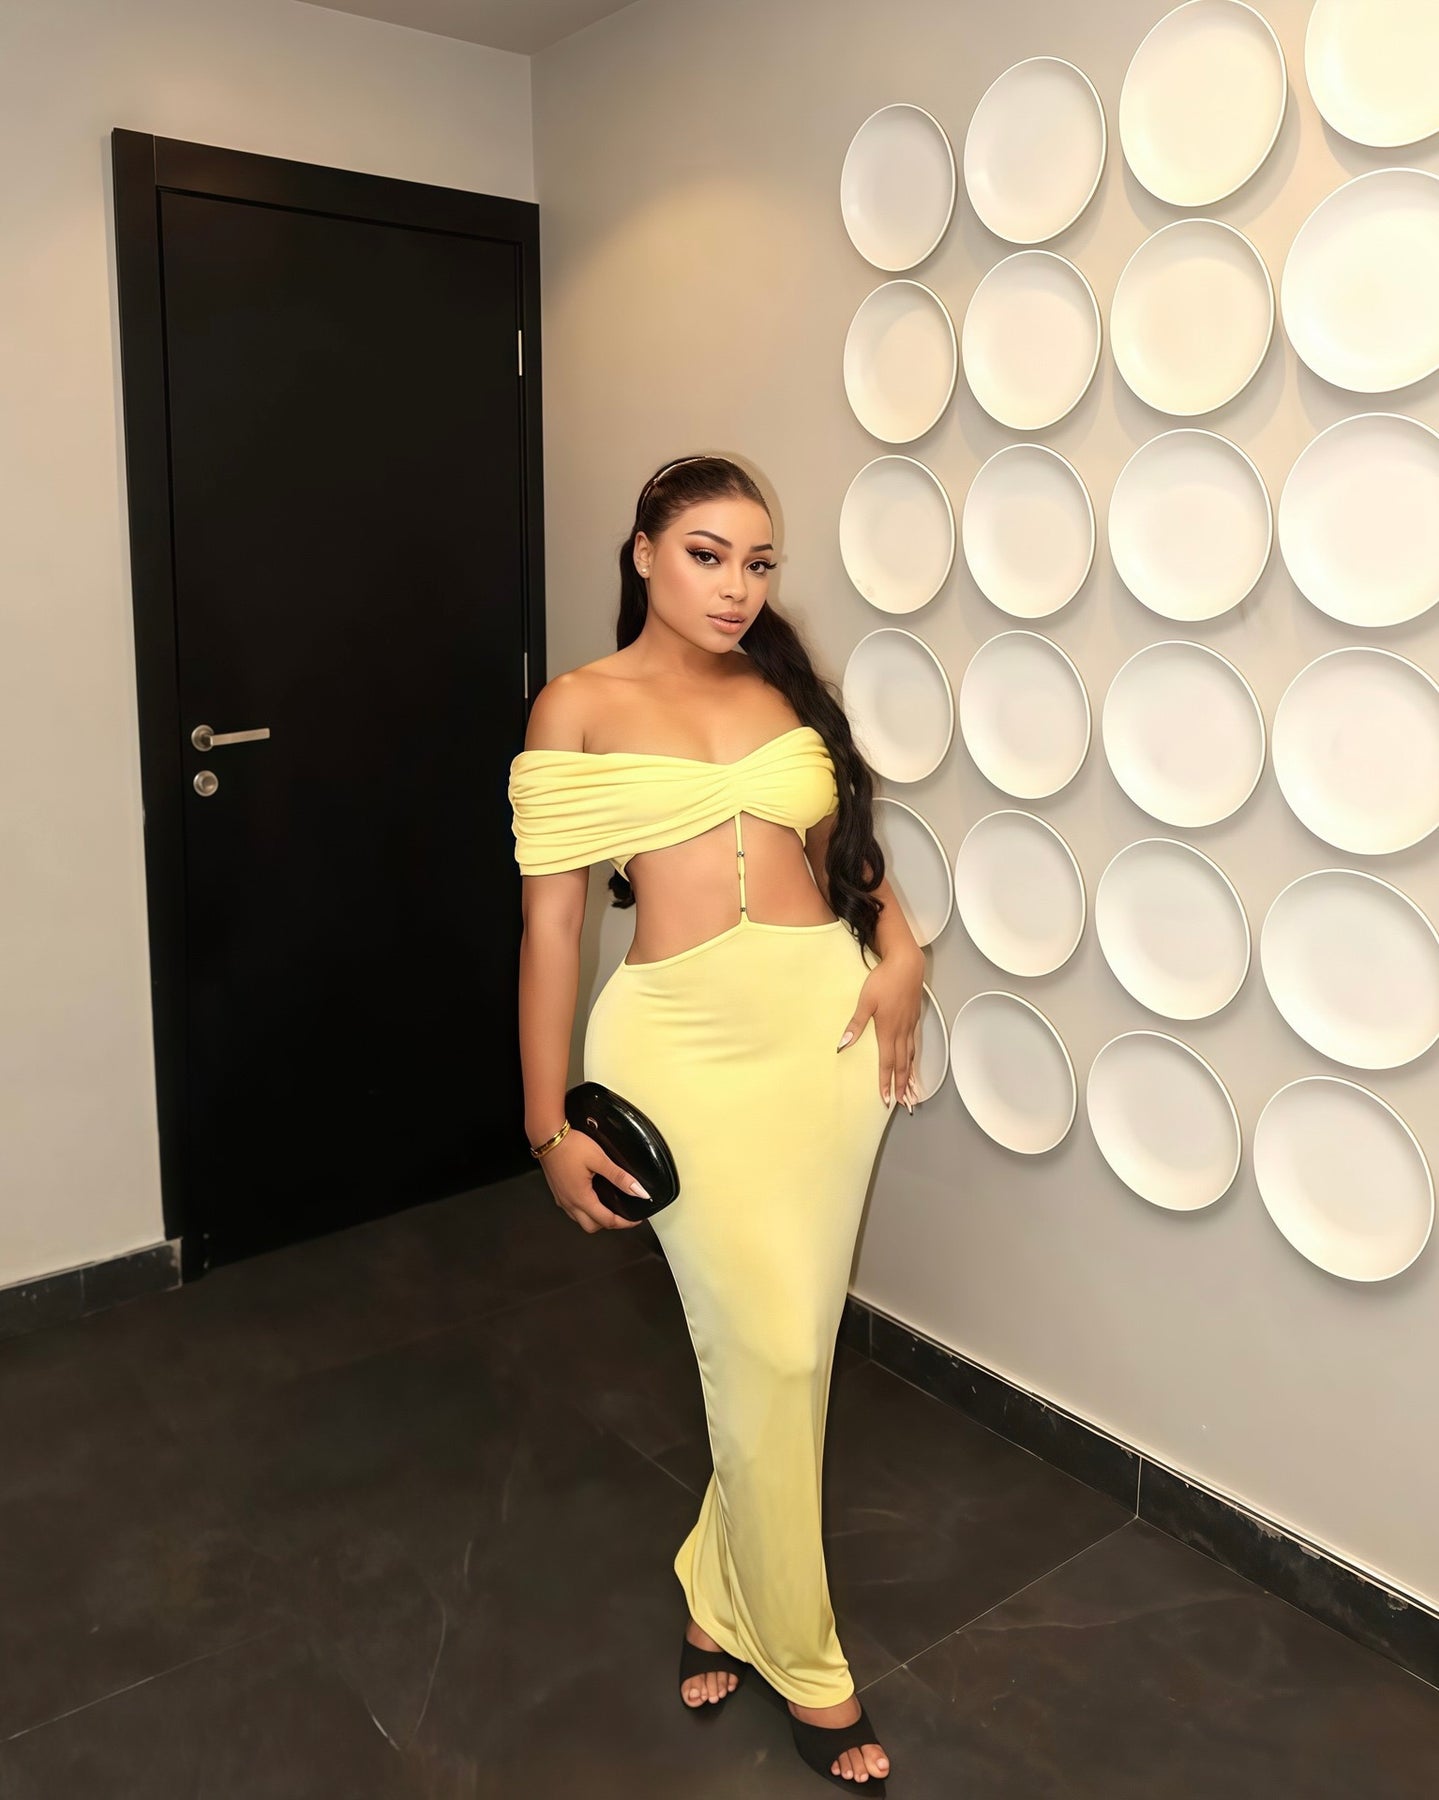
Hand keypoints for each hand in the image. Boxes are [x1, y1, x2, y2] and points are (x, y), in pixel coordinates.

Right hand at [537, 1127, 646, 1231]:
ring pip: (580, 1220)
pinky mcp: (558, 1192)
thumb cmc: (570, 1147)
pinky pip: (573, 1210)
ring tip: (609, 1207)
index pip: (607, 1221)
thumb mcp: (600, 1159)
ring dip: (596, 1219)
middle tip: (624, 1216)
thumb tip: (639, 1191)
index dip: (625, 1223)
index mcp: (581, 1198)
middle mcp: (570, 1203)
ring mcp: (562, 1199)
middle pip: (592, 1227)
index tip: (636, 1219)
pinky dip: (585, 1210)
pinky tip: (591, 1198)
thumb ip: (620, 1177)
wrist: (547, 1137)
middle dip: (609, 1224)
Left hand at [836, 949, 924, 1110]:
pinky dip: (913, 1058)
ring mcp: (910, 1025)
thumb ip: (855, 1024)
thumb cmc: (884, 980)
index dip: (886, 1082)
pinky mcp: (914, 1018)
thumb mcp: (865, 1001)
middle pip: (902, 1064)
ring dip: (909, 1074)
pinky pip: (914, 1044)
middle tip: (901, 1103)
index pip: (887, 1063)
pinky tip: (911, 1061)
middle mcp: (901, 1031)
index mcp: (888, 1030)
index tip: (886, 1099)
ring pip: (910, 1055)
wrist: (907, 964)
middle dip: (901, 1085)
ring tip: (909, 1089)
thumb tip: (842, 1045)